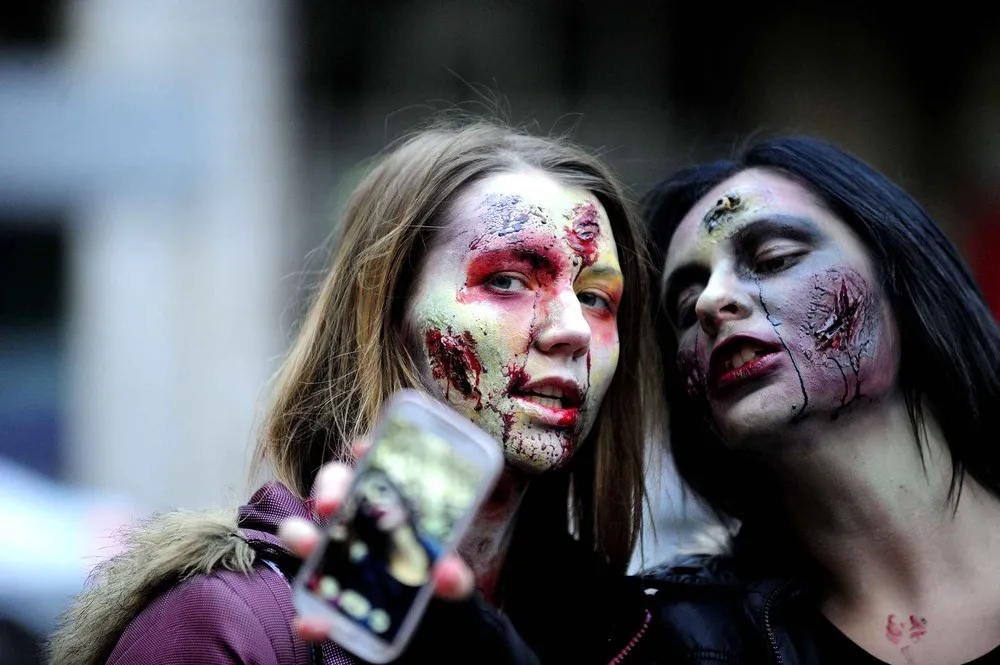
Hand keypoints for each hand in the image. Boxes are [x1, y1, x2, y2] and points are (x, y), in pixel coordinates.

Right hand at [277, 446, 475, 641]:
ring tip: (309, 548)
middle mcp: (356, 522)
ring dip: (301, 538)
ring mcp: (334, 556)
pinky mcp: (325, 596)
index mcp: (389, 504)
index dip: (367, 452)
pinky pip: (309, 604)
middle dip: (329, 488)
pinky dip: (310, 616)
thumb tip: (447, 574)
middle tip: (332, 505)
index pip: (375, 466)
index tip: (365, 449)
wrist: (427, 629)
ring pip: (303, 534)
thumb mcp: (449, 579)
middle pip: (333, 487)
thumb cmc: (432, 585)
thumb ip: (453, 577)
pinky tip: (315, 624)